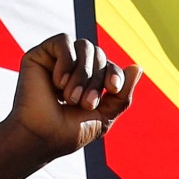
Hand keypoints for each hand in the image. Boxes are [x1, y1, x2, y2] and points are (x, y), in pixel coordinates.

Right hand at [6, 35, 141, 161]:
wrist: (40, 137)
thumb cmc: (68, 132)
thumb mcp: (104, 117)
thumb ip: (122, 95)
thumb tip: (138, 66)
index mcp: (89, 82)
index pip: (110, 66)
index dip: (115, 74)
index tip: (113, 89)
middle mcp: (73, 68)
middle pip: (99, 54)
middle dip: (96, 79)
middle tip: (85, 104)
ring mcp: (57, 60)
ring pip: (84, 46)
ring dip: (83, 73)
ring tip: (71, 98)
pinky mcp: (40, 55)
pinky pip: (64, 41)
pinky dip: (67, 60)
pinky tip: (59, 82)